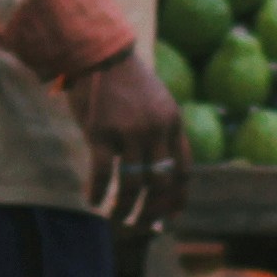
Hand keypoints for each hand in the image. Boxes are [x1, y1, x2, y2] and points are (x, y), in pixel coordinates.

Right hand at [64, 48, 188, 233]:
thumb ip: (161, 133)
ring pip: (133, 184)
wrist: (98, 52)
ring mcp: (129, 131)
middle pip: (161, 183)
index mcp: (173, 123)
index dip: (178, 198)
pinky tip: (92, 201)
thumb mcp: (155, 103)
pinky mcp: (101, 132)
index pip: (184, 171)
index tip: (170, 217)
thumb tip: (157, 172)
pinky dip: (98, 192)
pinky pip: (102, 173)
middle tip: (141, 224)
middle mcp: (156, 129)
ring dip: (125, 209)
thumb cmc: (124, 81)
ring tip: (117, 219)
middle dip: (153, 210)